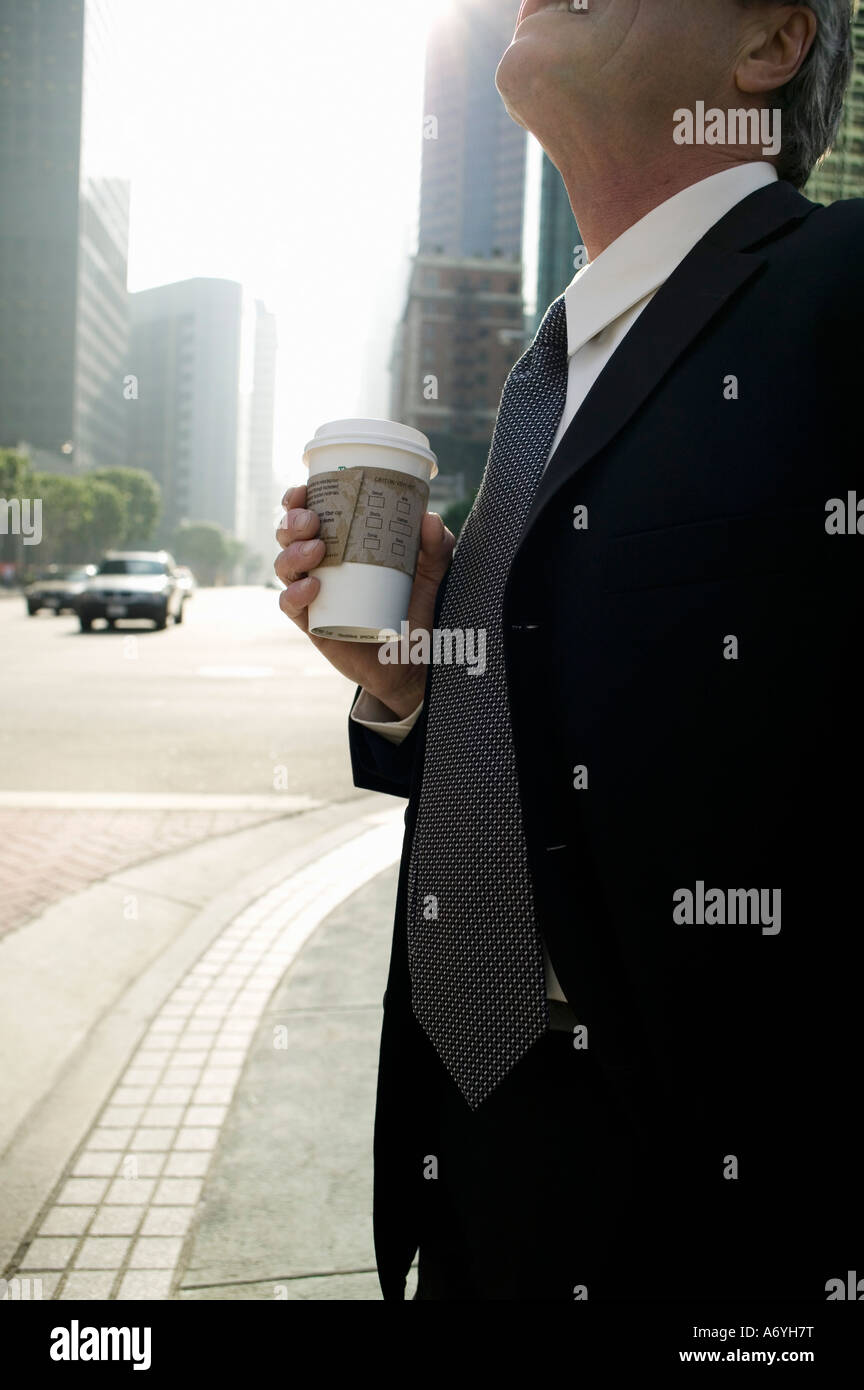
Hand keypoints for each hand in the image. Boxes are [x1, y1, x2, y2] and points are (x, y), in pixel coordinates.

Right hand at [274, 484, 454, 717]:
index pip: (309, 514)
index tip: (305, 488)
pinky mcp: (312, 624)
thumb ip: (436, 546)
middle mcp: (319, 566)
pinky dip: (294, 593)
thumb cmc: (413, 608)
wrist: (412, 660)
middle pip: (288, 536)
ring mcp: (312, 595)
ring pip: (284, 566)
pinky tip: (312, 586)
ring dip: (292, 553)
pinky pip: (290, 605)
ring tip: (317, 550)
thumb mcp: (431, 573)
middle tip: (312, 521)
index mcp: (340, 545)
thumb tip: (429, 519)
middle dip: (291, 521)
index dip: (297, 499)